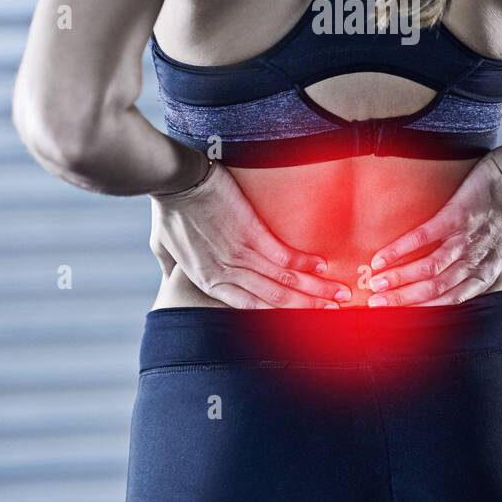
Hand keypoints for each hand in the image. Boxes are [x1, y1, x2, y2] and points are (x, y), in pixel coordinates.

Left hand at [150, 160, 351, 307]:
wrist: (174, 182)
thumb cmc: (168, 210)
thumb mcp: (162, 246)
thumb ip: (171, 266)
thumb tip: (167, 277)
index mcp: (208, 281)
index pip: (250, 306)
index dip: (279, 315)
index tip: (301, 320)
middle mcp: (228, 274)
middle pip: (275, 299)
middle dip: (308, 308)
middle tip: (336, 313)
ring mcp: (241, 255)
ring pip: (284, 281)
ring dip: (315, 289)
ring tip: (340, 294)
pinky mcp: (251, 232)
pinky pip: (283, 255)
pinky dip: (305, 262)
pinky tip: (322, 266)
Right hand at [365, 152, 501, 306]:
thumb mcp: (499, 250)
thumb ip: (479, 266)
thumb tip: (458, 276)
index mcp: (485, 274)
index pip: (449, 301)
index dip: (420, 310)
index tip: (395, 315)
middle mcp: (474, 262)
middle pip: (433, 289)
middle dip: (401, 299)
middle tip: (375, 303)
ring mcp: (465, 240)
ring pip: (428, 269)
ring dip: (398, 278)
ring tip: (375, 283)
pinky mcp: (456, 216)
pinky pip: (423, 238)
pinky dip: (400, 250)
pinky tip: (381, 257)